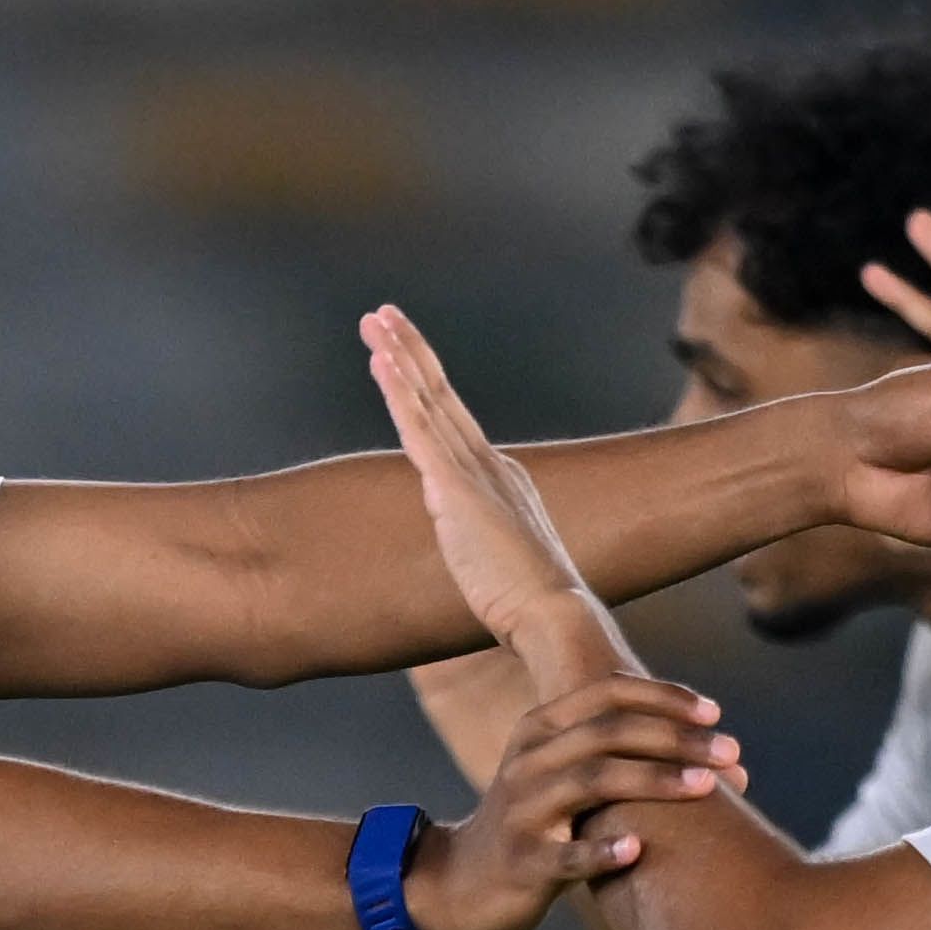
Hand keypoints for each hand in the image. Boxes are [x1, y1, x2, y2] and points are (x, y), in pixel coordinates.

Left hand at [364, 300, 643, 685]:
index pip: (454, 422)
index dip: (427, 385)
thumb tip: (467, 547)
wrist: (554, 614)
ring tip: (376, 320)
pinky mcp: (456, 488)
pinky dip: (400, 391)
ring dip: (400, 356)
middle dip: (410, 350)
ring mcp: (473, 472)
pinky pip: (420, 428)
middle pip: (441, 396)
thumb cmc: (530, 606)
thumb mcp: (500, 567)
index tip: (403, 355)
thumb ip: (479, 545)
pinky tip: (382, 361)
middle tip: (383, 314)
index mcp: (500, 481)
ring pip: (428, 400)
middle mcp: (489, 465)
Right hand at [415, 674, 743, 929]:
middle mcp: (528, 762)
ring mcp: (522, 812)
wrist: (459, 885)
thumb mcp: (556, 772)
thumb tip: (698, 735)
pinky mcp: (522, 864)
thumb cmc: (533, 826)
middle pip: (608, 733)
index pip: (606, 693)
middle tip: (731, 753)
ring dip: (654, 780)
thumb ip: (607, 748)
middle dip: (676, 738)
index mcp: (539, 730)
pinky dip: (602, 851)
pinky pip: (565, 856)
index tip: (714, 714)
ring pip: (592, 782)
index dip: (664, 698)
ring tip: (706, 788)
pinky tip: (638, 850)